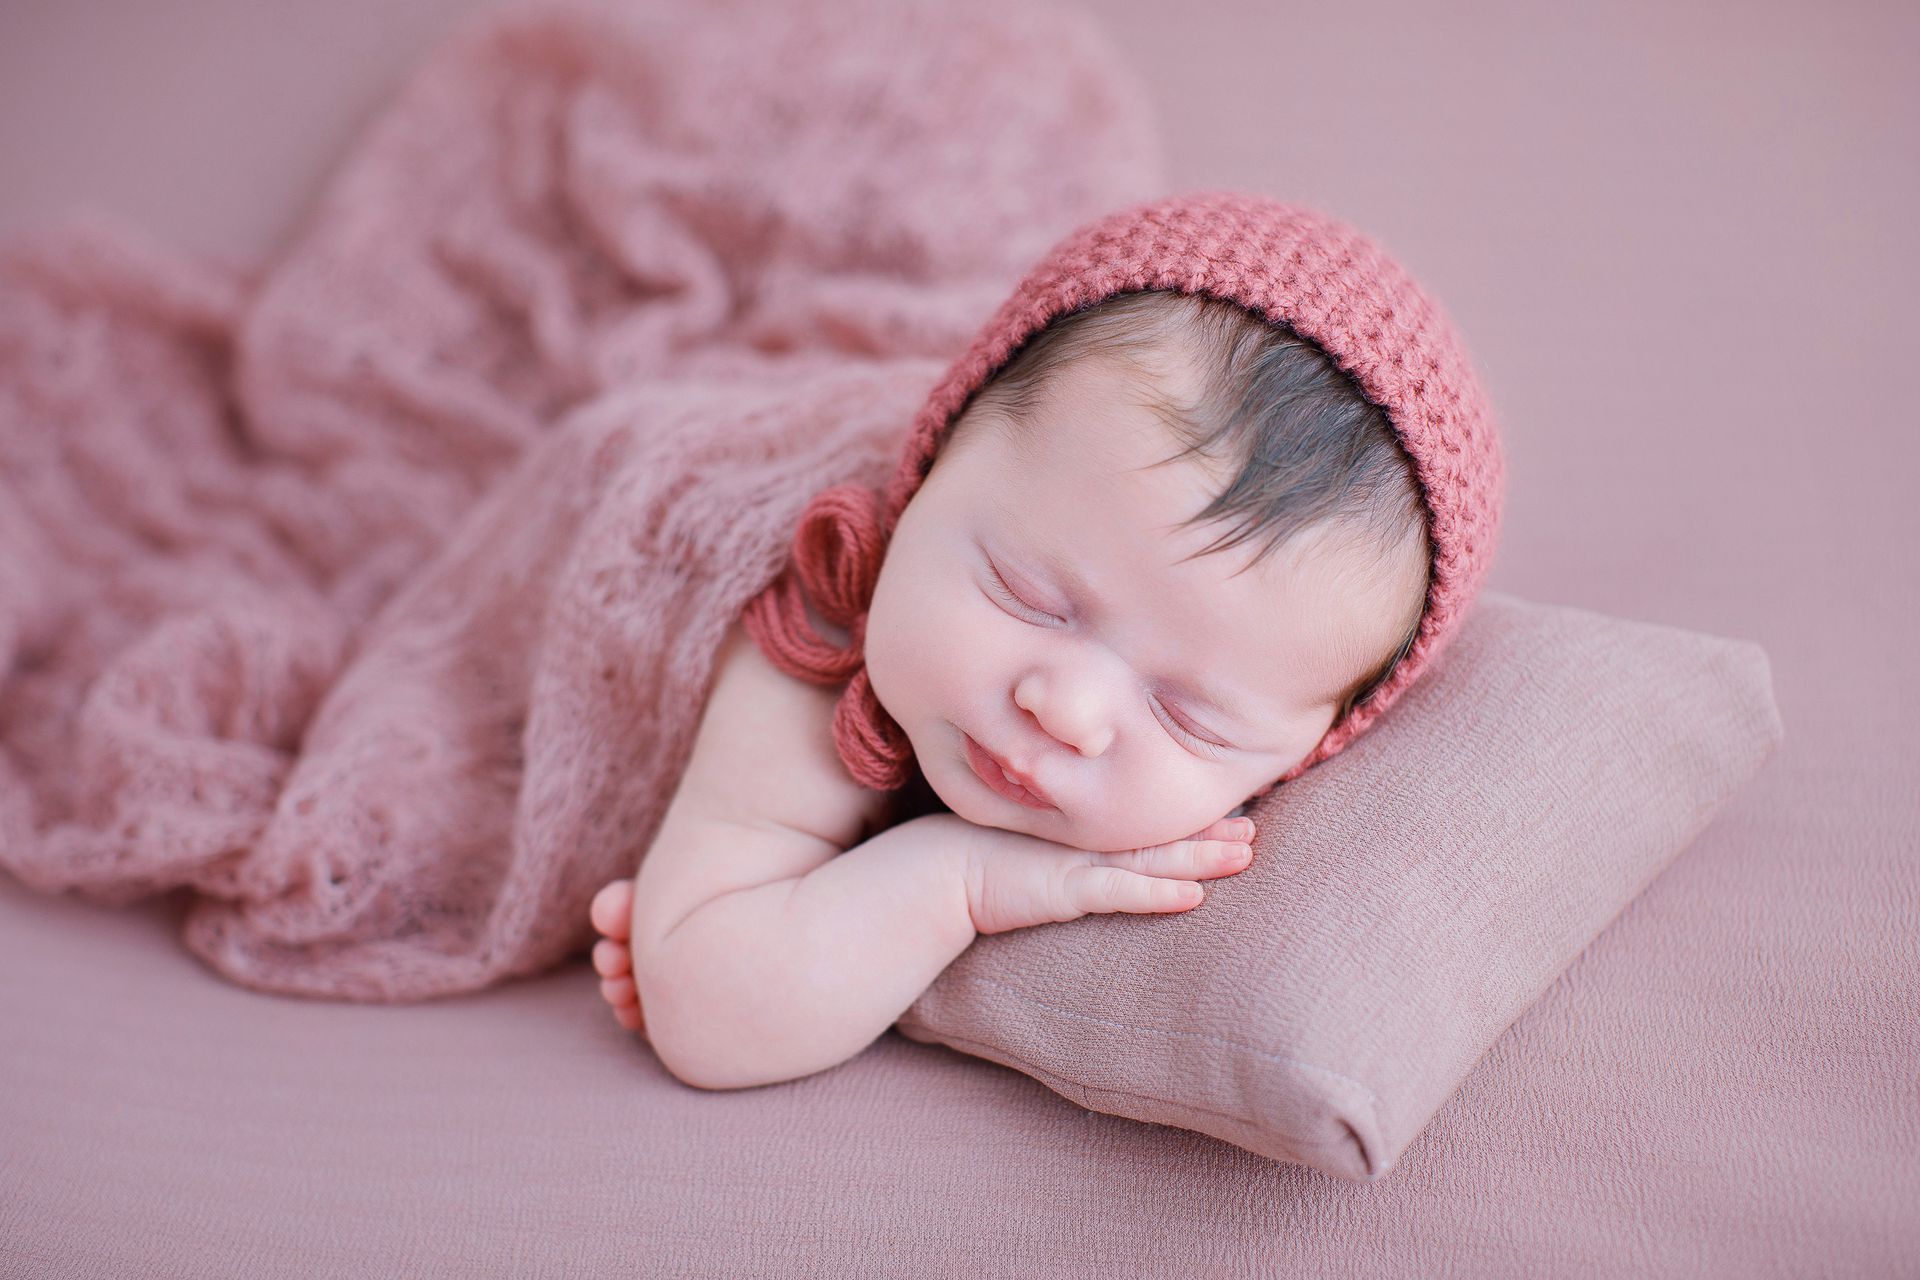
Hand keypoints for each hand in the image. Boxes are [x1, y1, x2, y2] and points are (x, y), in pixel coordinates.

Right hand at [961, 814, 1255, 935]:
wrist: (932, 871)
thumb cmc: (970, 855)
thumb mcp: (1021, 844)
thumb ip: (1050, 843)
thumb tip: (1063, 847)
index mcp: (1078, 830)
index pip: (1141, 821)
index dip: (1183, 817)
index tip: (1225, 810)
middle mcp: (1084, 841)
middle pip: (1159, 834)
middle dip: (1210, 831)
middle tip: (1253, 827)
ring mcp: (1077, 863)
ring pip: (1153, 860)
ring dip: (1202, 856)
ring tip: (1246, 853)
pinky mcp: (1064, 890)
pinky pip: (1121, 894)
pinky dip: (1158, 896)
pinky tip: (1195, 897)